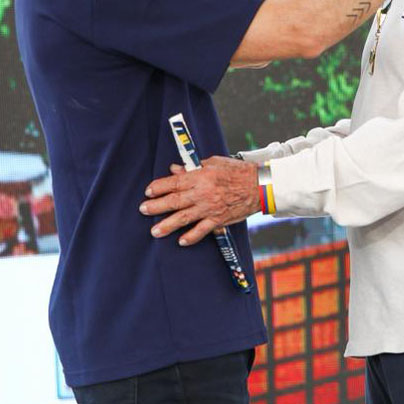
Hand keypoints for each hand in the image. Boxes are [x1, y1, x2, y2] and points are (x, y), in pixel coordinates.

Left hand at [139, 156, 259, 245]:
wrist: (259, 185)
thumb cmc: (237, 171)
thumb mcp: (214, 163)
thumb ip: (193, 167)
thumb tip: (175, 170)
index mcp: (201, 176)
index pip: (174, 182)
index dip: (159, 187)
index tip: (149, 191)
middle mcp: (203, 193)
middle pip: (175, 201)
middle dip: (156, 206)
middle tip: (144, 210)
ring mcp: (210, 208)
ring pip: (184, 218)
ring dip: (168, 225)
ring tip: (155, 230)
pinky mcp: (219, 219)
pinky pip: (202, 230)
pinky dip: (191, 236)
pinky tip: (181, 241)